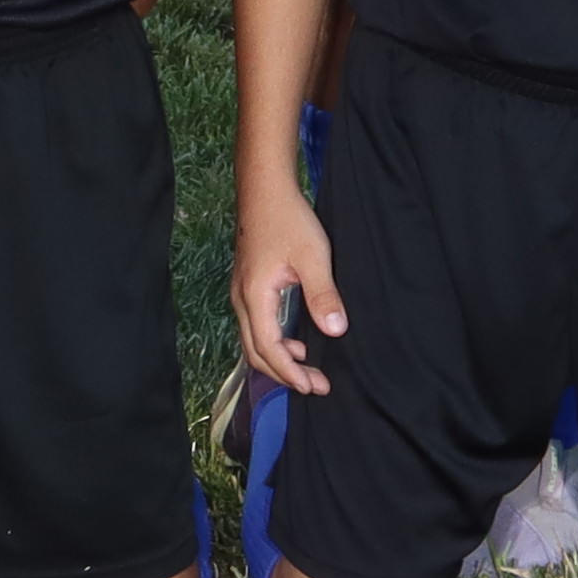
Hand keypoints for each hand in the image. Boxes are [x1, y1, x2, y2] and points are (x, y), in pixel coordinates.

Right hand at [232, 194, 343, 397]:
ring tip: (307, 369)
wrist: (265, 189)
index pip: (268, 348)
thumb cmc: (287, 219)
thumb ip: (323, 295)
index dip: (290, 373)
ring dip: (278, 359)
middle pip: (255, 351)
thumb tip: (335, 330)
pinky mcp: (247, 285)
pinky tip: (295, 340)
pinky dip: (273, 342)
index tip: (313, 387)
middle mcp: (242, 299)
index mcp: (255, 296)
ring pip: (253, 340)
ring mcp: (241, 292)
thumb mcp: (313, 257)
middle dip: (284, 374)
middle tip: (315, 386)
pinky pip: (255, 326)